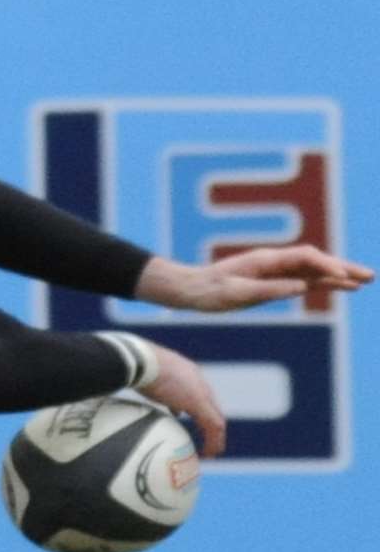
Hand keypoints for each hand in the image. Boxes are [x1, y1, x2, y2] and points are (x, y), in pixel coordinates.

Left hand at [136, 246, 373, 311]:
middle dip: (343, 267)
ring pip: (312, 270)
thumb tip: (302, 286)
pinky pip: (303, 279)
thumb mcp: (238, 294)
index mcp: (265, 260)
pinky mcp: (271, 280)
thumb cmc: (209, 293)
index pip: (305, 257)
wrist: (189, 290)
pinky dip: (323, 282)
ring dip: (338, 275)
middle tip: (370, 276)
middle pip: (315, 260)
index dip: (327, 265)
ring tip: (364, 282)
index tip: (344, 277)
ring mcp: (273, 270)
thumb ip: (271, 289)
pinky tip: (338, 287)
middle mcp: (273, 261)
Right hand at [137, 343, 225, 456]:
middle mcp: (198, 383)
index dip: (199, 412)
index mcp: (187, 374)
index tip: (195, 424)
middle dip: (210, 426)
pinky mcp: (199, 403)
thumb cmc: (138, 367)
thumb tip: (152, 407)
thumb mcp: (149, 380)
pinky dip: (212, 441)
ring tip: (211, 452)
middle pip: (212, 409)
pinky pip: (213, 426)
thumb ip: (155, 393)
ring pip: (216, 420)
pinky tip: (207, 452)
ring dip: (214, 438)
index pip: (201, 396)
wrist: (142, 361)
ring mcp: (200, 393)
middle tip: (208, 442)